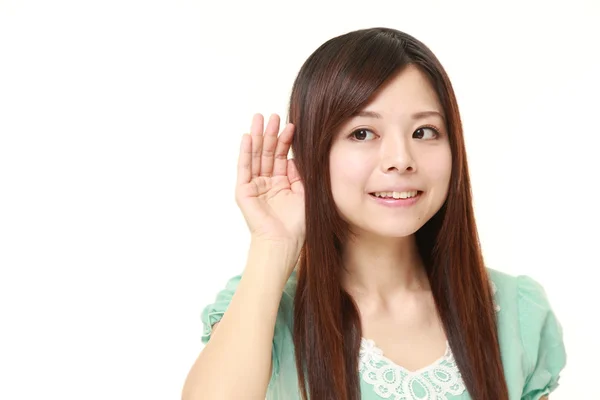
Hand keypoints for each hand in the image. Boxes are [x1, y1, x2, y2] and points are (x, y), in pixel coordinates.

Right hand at [235, 114, 305, 246]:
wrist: (284, 242)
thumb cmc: (297, 224)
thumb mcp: (304, 193)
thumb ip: (299, 174)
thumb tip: (294, 157)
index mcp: (281, 183)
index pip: (282, 156)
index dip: (286, 141)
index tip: (292, 125)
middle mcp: (266, 182)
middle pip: (268, 152)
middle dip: (270, 133)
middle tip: (273, 115)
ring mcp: (254, 186)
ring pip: (256, 156)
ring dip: (257, 137)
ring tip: (259, 118)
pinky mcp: (243, 191)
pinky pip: (244, 168)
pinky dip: (245, 152)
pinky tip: (247, 137)